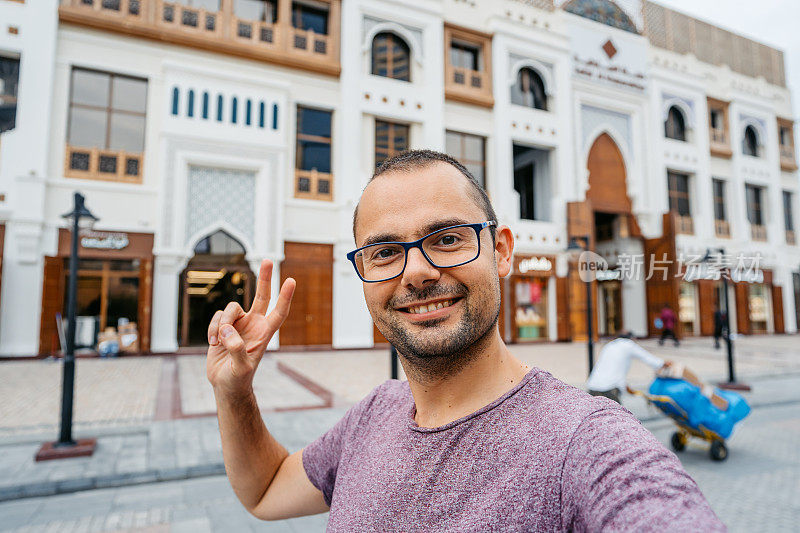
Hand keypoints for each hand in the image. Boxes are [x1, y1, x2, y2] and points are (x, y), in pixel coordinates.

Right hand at [206, 260, 295, 396]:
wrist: (225, 385)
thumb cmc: (238, 379)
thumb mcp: (241, 368)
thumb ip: (237, 350)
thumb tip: (228, 333)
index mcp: (265, 334)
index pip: (278, 312)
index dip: (285, 297)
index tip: (291, 281)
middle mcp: (254, 325)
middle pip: (262, 296)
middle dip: (265, 278)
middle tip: (268, 260)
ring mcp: (239, 324)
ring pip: (231, 309)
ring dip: (222, 323)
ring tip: (219, 342)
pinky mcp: (223, 327)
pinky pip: (217, 318)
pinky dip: (213, 329)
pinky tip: (213, 344)